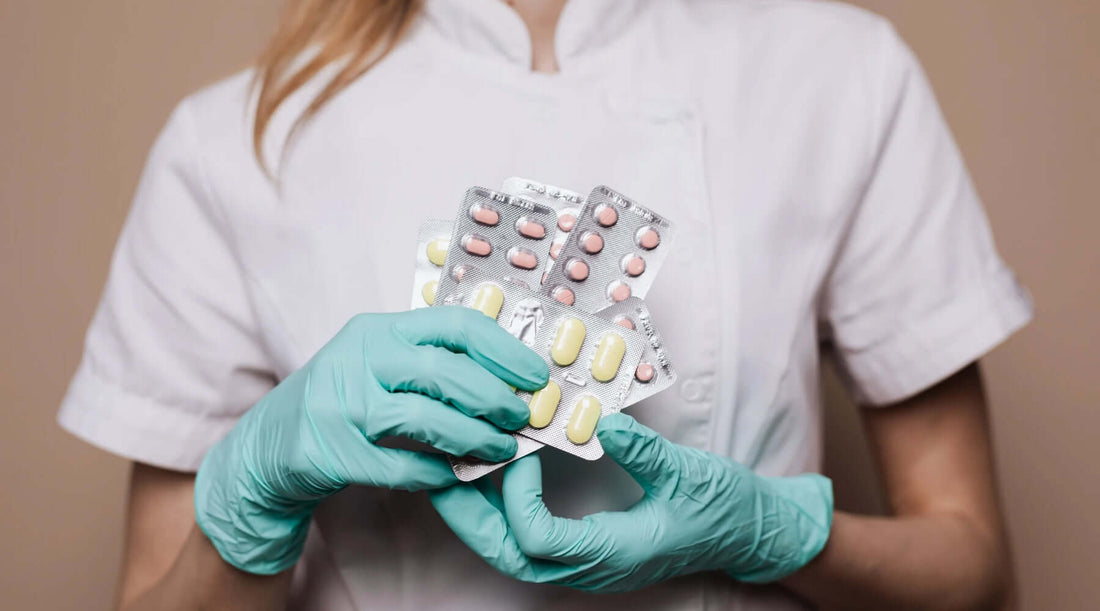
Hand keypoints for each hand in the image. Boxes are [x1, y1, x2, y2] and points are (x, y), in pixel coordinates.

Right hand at [195, 308, 548, 574]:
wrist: (268, 447)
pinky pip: (399, 464)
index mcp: (379, 331)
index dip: (503, 350)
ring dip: (474, 438)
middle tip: (522, 418)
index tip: (536, 374)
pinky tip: (453, 476)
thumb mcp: (377, 364)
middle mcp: (358, 358)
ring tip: (501, 450)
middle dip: (495, 397)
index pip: (454, 325)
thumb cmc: (341, 402)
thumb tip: (508, 376)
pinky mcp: (330, 450)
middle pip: (445, 371)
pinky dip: (434, 472)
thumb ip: (429, 362)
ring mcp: (341, 404)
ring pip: (425, 418)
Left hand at [429, 413, 831, 591]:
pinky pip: (529, 539)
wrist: (746, 532)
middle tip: (441, 471)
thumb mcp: (690, 473)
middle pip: (507, 554)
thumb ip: (646, 453)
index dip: (515, 496)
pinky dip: (502, 511)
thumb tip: (601, 423)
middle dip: (468, 515)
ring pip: (511, 552)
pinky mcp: (585, 549)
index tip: (521, 450)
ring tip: (455, 470)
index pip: (536, 540)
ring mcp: (585, 562)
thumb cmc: (722, 507)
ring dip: (479, 513)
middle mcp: (590, 566)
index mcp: (611, 553)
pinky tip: (495, 475)